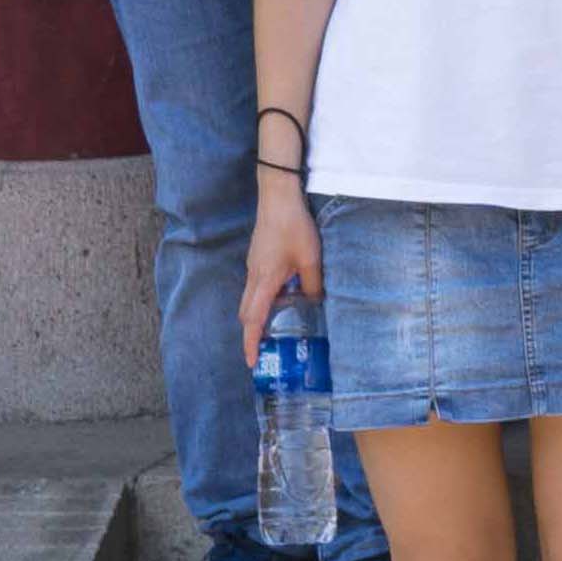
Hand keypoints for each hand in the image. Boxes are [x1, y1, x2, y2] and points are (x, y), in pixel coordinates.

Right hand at [242, 193, 320, 351]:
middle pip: (247, 313)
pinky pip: (257, 287)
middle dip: (252, 334)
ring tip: (277, 328)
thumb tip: (314, 302)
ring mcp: (253, 267)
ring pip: (251, 300)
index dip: (251, 343)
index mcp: (264, 281)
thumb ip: (313, 284)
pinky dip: (265, 300)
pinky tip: (285, 298)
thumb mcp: (311, 259)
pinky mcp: (258, 259)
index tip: (251, 361)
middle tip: (265, 350)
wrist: (278, 198)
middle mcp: (253, 277)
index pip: (253, 320)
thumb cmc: (293, 227)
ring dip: (260, 316)